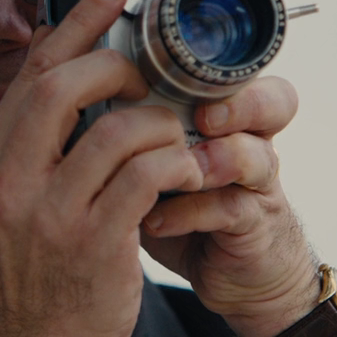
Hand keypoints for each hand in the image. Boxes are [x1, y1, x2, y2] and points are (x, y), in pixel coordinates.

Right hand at [0, 0, 203, 336]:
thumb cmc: (39, 268)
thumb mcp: (16, 197)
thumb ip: (36, 138)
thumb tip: (64, 65)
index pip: (31, 73)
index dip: (75, 23)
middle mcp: (10, 181)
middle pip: (61, 87)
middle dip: (115, 65)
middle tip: (146, 75)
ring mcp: (49, 214)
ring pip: (114, 130)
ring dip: (156, 123)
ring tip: (170, 137)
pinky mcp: (94, 243)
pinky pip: (144, 177)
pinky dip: (173, 163)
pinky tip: (182, 171)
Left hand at [139, 75, 317, 336]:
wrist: (223, 273)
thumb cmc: (173, 204)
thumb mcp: (149, 159)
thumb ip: (121, 124)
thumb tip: (62, 89)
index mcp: (221, 113)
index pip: (237, 72)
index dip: (212, 63)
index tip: (166, 66)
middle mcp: (248, 141)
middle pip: (274, 101)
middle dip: (239, 104)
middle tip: (204, 117)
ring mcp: (255, 185)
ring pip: (258, 157)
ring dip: (216, 160)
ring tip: (177, 171)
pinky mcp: (253, 228)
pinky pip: (231, 211)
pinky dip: (190, 213)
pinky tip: (154, 222)